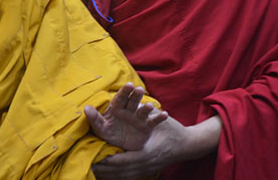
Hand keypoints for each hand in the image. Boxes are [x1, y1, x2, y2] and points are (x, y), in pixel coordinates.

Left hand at [85, 83, 167, 150]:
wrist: (120, 144)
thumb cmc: (108, 132)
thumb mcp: (101, 128)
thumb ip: (94, 119)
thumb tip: (85, 108)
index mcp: (117, 108)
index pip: (120, 98)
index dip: (124, 92)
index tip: (129, 85)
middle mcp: (129, 111)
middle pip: (132, 101)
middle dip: (135, 96)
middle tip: (139, 90)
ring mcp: (138, 118)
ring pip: (143, 111)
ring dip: (146, 108)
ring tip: (150, 106)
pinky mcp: (146, 127)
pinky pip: (153, 122)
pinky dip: (159, 118)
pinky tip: (165, 115)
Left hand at [91, 115, 221, 179]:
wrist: (189, 145)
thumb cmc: (173, 130)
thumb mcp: (159, 120)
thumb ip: (143, 113)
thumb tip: (125, 104)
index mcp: (146, 154)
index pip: (121, 160)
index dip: (106, 160)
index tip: (93, 158)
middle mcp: (146, 165)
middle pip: (120, 172)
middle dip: (103, 170)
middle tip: (88, 165)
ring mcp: (148, 171)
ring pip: (123, 177)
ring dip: (108, 175)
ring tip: (94, 170)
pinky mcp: (148, 172)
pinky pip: (128, 178)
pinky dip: (117, 177)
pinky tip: (107, 175)